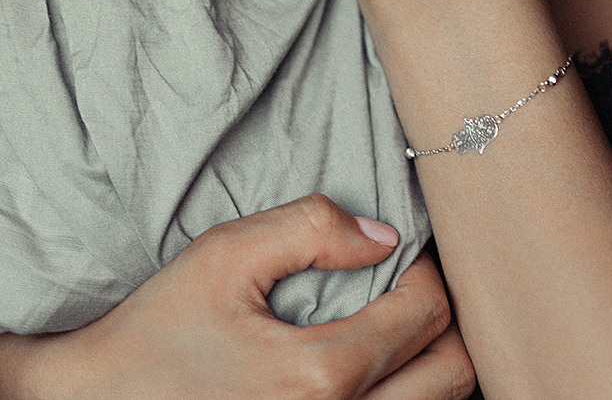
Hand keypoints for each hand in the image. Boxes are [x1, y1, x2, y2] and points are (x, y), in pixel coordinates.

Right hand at [0, 196, 474, 399]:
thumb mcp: (224, 257)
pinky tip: (374, 372)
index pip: (428, 315)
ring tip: (396, 331)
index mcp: (320, 376)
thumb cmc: (157, 332)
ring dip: (430, 366)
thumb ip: (310, 228)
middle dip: (445, 323)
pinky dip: (401, 397)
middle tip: (412, 291)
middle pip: (455, 376)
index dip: (428, 271)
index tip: (402, 256)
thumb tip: (383, 235)